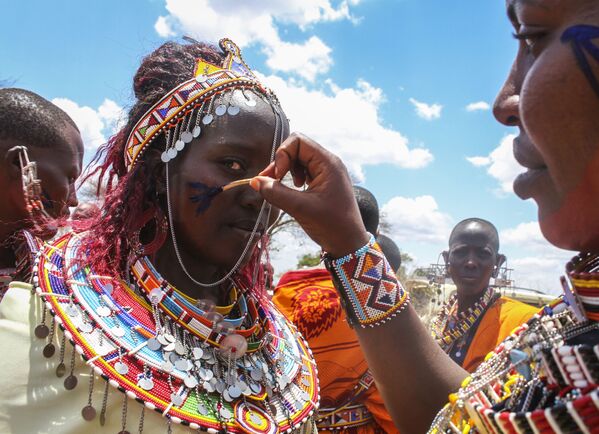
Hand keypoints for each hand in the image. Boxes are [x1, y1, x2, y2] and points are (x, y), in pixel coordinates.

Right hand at [250, 133, 369, 256]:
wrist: (349, 244)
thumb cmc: (331, 225)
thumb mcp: (300, 208)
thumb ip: (276, 193)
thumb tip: (255, 181)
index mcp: (328, 163)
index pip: (298, 141)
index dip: (282, 155)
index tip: (278, 176)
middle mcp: (328, 163)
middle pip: (297, 148)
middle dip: (281, 162)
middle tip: (271, 182)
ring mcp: (327, 172)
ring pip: (299, 159)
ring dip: (286, 170)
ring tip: (281, 187)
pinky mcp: (324, 182)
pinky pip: (304, 170)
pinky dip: (293, 177)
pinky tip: (293, 190)